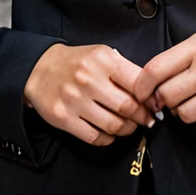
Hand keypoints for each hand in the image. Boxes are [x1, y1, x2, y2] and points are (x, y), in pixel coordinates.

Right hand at [23, 43, 156, 145]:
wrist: (40, 69)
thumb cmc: (77, 62)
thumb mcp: (101, 55)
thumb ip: (124, 70)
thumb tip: (150, 92)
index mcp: (102, 60)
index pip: (137, 81)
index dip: (151, 96)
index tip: (155, 103)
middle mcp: (88, 79)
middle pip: (127, 106)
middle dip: (142, 116)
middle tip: (147, 119)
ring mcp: (75, 100)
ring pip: (113, 125)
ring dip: (127, 129)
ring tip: (130, 126)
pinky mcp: (64, 119)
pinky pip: (94, 137)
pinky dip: (108, 139)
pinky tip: (111, 133)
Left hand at [133, 32, 195, 132]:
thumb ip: (176, 59)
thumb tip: (150, 86)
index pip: (156, 69)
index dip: (142, 86)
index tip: (140, 94)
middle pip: (167, 96)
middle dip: (164, 101)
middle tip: (171, 98)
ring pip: (185, 115)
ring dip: (183, 113)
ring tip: (192, 102)